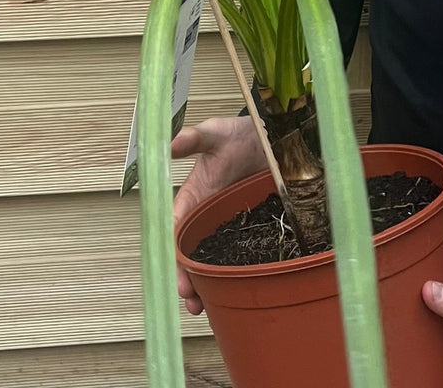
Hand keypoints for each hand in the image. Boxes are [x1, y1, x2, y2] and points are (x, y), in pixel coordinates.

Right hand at [171, 115, 266, 314]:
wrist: (270, 135)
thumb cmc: (236, 134)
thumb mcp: (215, 132)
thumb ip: (194, 138)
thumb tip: (172, 142)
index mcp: (192, 196)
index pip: (176, 229)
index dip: (173, 253)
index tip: (175, 274)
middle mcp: (205, 215)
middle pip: (190, 252)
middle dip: (187, 278)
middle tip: (191, 301)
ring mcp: (226, 223)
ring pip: (211, 259)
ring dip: (205, 284)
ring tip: (204, 309)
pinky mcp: (247, 226)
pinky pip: (237, 253)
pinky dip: (230, 275)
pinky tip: (232, 294)